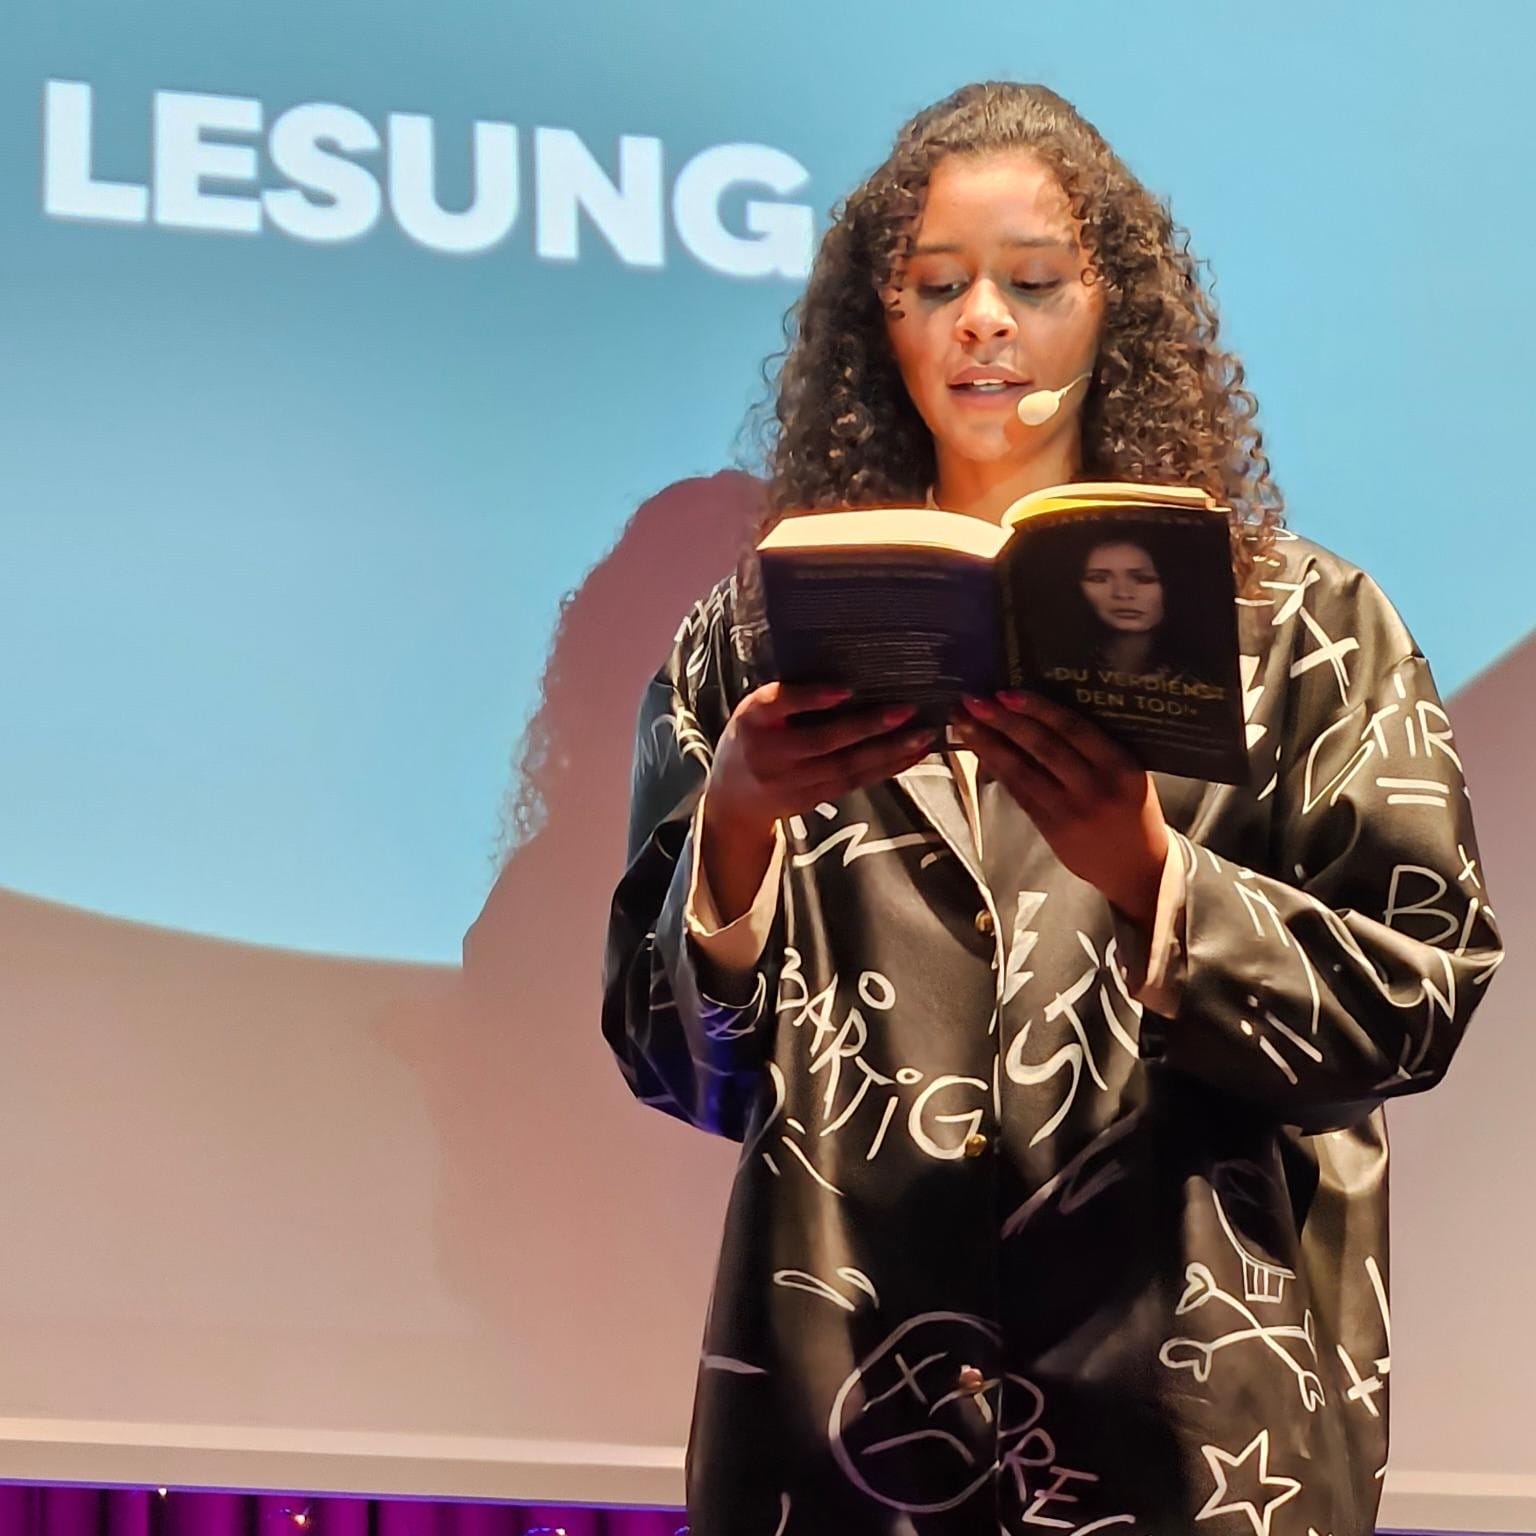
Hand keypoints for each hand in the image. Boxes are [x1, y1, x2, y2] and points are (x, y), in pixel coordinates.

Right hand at [701, 683, 936, 922]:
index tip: (845, 689)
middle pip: (825, 741)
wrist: (732, 799)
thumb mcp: (754, 710)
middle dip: (869, 727)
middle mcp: (772, 753)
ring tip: (923, 735)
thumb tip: (845, 676)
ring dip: (889, 751)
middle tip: (906, 711)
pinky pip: (855, 782)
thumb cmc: (751, 738)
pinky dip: (887, 768)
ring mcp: (793, 782)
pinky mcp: (813, 799)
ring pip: (847, 767)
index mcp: (753, 719)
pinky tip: (911, 755)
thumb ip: (786, 697)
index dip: (812, 698)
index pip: (779, 704)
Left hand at [950, 690, 1168, 929]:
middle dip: (1004, 721)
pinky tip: (981, 753)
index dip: (1037, 709)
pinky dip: (998, 770)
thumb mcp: (1131, 775)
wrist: (1138, 868)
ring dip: (989, 744)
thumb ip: (1098, 749)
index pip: (1074, 728)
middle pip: (1043, 746)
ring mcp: (1071, 811)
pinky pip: (1019, 793)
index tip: (1006, 692)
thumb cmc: (1133, 812)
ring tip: (964, 723)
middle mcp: (1096, 788)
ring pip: (1023, 771)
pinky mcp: (1052, 830)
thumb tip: (1045, 712)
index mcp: (1122, 768)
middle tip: (974, 700)